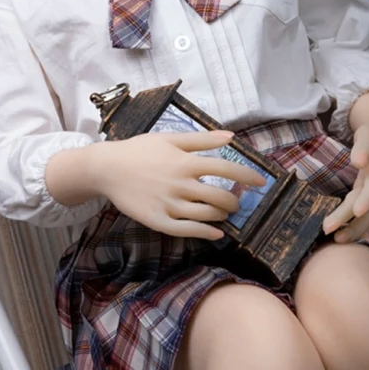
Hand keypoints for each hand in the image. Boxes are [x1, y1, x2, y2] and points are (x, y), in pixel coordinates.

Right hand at [93, 129, 266, 240]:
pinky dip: (205, 233)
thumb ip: (201, 139)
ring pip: (206, 214)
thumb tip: (231, 136)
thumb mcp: (170, 138)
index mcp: (184, 161)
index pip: (225, 169)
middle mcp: (179, 184)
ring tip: (224, 213)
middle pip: (219, 196)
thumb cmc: (139, 150)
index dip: (247, 176)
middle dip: (234, 201)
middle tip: (236, 202)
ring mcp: (168, 204)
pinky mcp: (157, 221)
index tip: (261, 182)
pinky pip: (186, 230)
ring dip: (222, 215)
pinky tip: (216, 233)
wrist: (106, 168)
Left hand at [322, 122, 368, 243]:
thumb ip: (364, 147)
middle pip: (368, 210)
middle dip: (350, 222)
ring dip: (355, 231)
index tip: (357, 211)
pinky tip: (345, 238)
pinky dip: (358, 229)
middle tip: (327, 229)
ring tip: (336, 241)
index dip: (366, 200)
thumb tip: (358, 161)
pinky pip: (368, 218)